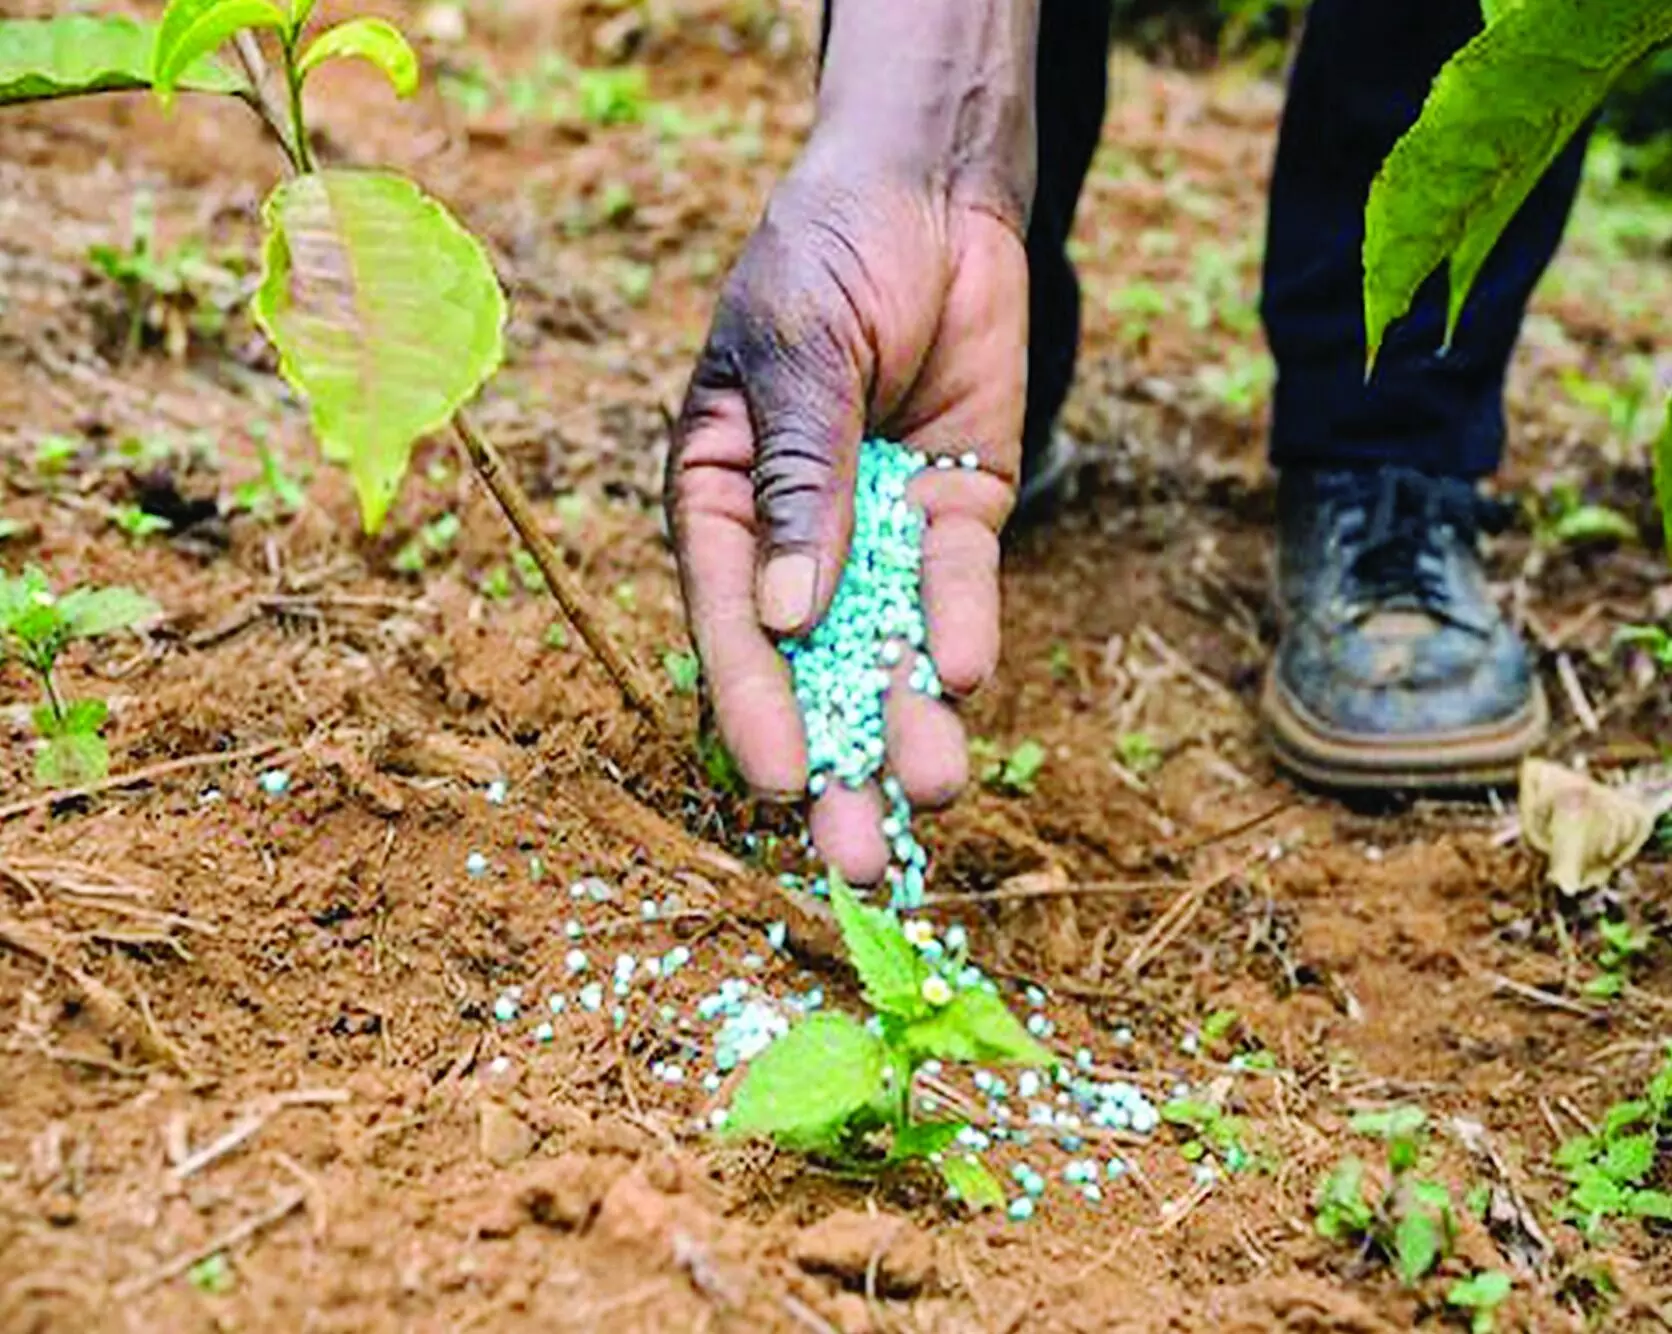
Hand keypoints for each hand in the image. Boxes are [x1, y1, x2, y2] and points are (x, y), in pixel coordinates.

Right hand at [667, 140, 1027, 882]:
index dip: (753, 704)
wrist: (928, 192)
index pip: (729, 620)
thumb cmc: (825, 256)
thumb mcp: (796, 355)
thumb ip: (796, 481)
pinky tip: (965, 675)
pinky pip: (959, 585)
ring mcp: (880, 534)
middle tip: (863, 858)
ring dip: (909, 721)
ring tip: (932, 791)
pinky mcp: (954, 516)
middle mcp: (798, 539)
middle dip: (839, 762)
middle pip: (813, 668)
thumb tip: (786, 616)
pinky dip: (963, 627)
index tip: (779, 782)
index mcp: (722, 502)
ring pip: (891, 648)